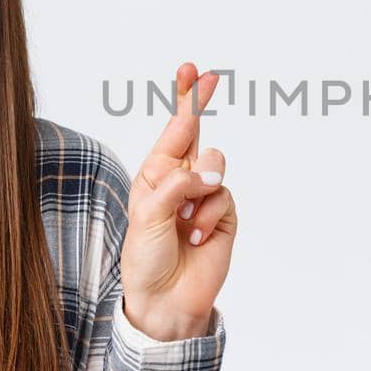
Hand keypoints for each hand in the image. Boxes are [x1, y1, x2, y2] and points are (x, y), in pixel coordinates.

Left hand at [119, 62, 236, 340]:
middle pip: (199, 135)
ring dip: (198, 192)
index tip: (192, 70)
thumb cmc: (145, 257)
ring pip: (215, 166)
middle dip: (200, 105)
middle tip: (210, 77)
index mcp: (155, 174)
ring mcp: (205, 197)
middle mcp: (181, 180)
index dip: (185, 100)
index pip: (174, 131)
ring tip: (183, 221)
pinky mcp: (225, 216)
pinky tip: (195, 238)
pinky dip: (207, 217)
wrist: (166, 299)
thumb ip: (176, 185)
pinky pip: (224, 197)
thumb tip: (212, 174)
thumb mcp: (147, 214)